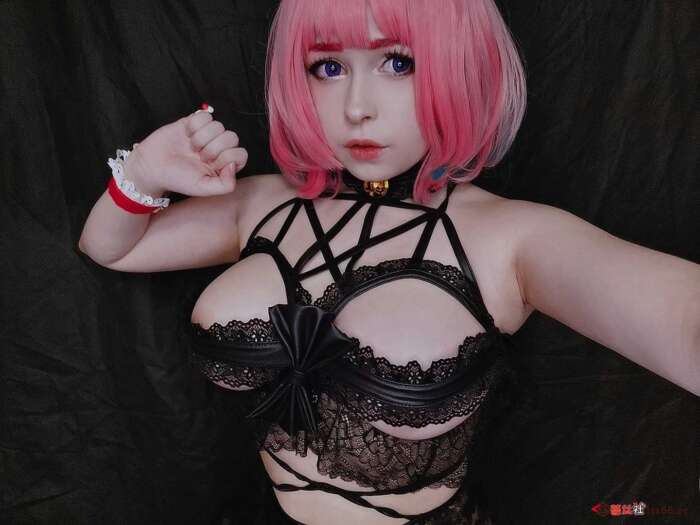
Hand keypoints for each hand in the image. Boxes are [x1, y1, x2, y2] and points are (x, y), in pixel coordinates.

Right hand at [123, 108, 247, 196]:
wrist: (152, 167)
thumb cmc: (177, 179)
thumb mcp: (203, 189)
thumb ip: (226, 185)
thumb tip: (234, 165)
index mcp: (224, 164)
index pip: (241, 154)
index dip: (227, 158)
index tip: (212, 165)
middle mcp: (218, 148)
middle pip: (232, 137)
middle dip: (213, 148)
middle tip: (199, 157)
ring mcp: (207, 134)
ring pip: (218, 125)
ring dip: (201, 138)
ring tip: (191, 148)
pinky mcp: (194, 122)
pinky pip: (205, 116)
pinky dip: (194, 126)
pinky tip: (186, 135)